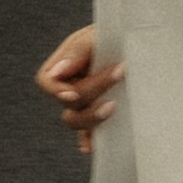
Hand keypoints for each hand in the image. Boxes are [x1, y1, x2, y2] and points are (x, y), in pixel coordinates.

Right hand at [36, 23, 122, 156]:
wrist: (136, 43)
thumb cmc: (113, 35)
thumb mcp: (95, 36)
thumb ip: (77, 52)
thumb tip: (57, 72)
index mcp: (64, 66)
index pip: (46, 82)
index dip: (56, 91)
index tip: (73, 93)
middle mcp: (71, 86)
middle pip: (67, 104)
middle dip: (90, 93)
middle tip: (119, 74)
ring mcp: (86, 103)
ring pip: (76, 120)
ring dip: (91, 118)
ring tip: (114, 106)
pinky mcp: (102, 113)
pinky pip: (92, 133)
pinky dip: (90, 140)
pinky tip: (93, 147)